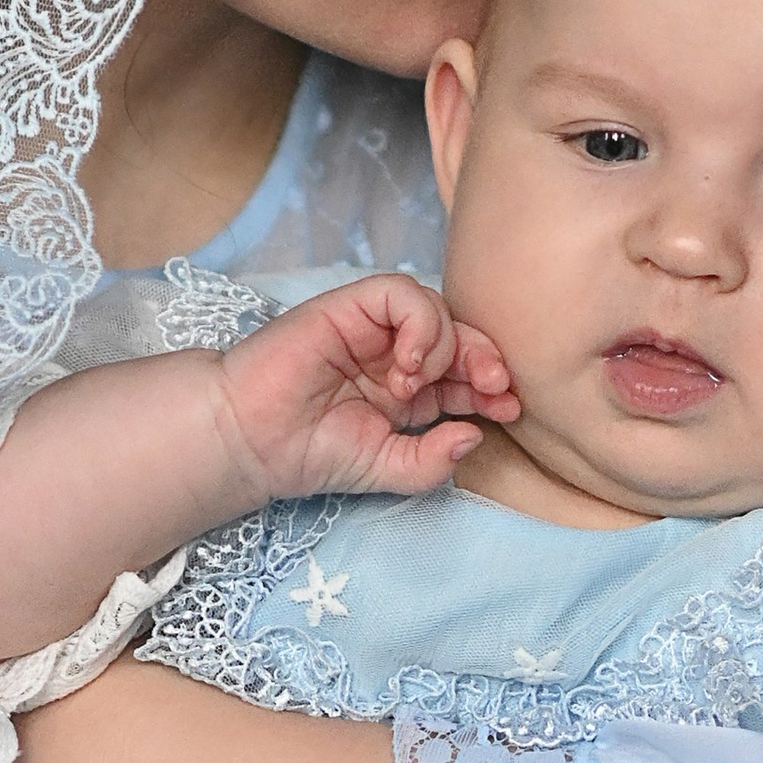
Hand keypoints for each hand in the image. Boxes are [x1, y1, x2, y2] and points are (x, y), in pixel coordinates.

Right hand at [210, 273, 517, 506]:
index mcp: (408, 388)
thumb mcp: (388, 470)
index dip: (493, 386)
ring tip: (416, 387)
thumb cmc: (310, 453)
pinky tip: (406, 364)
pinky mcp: (348, 306)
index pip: (466, 373)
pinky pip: (401, 293)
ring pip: (434, 308)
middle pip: (459, 335)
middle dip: (485, 359)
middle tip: (494, 389)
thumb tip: (475, 435)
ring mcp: (371, 326)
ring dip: (445, 347)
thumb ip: (432, 460)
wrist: (252, 441)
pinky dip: (419, 324)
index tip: (509, 409)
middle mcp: (394, 351)